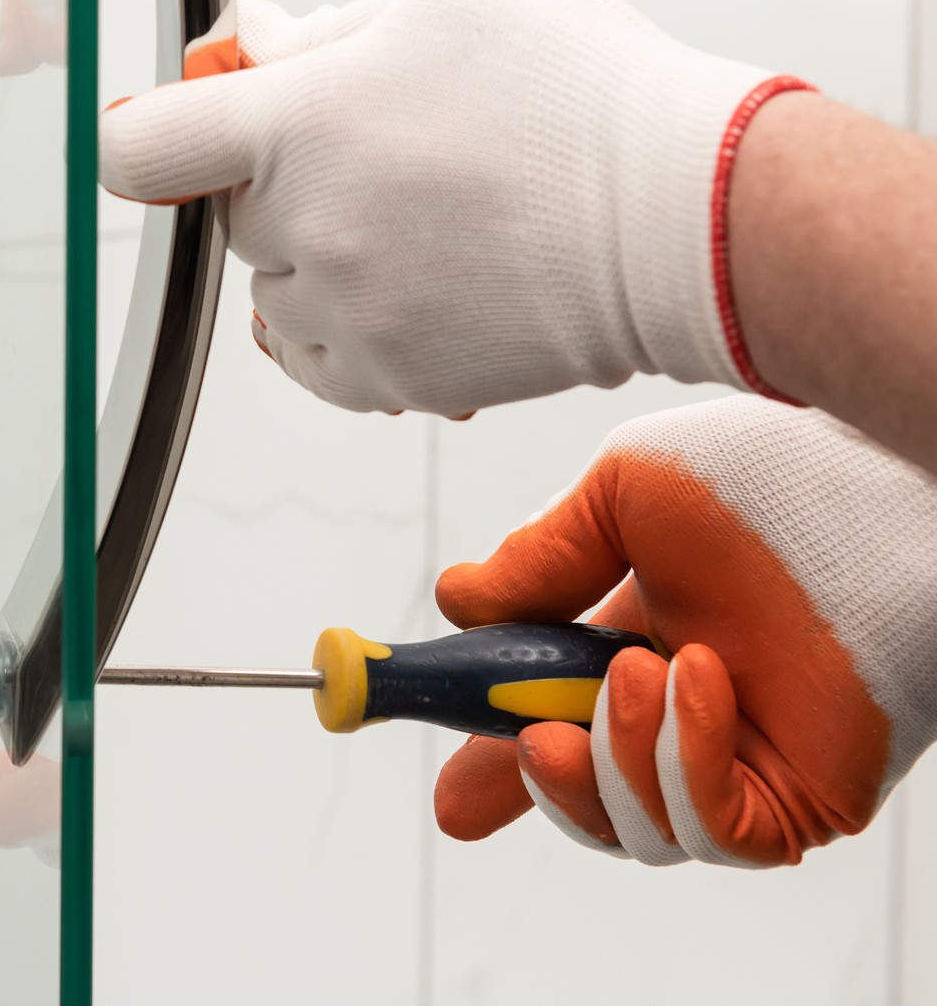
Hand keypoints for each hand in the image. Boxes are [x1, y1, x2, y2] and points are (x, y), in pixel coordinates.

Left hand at [97, 0, 807, 415]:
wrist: (691, 219)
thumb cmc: (576, 92)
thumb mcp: (442, 4)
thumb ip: (318, 31)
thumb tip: (244, 42)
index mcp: (294, 126)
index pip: (140, 151)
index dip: (147, 137)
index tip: (178, 133)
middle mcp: (301, 232)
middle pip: (227, 217)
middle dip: (277, 182)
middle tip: (381, 151)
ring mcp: (345, 317)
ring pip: (275, 291)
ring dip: (317, 258)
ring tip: (425, 218)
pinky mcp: (391, 380)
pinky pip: (320, 359)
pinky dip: (347, 325)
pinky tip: (420, 281)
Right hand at [432, 396, 936, 866]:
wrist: (871, 490)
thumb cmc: (767, 477)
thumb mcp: (623, 501)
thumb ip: (541, 560)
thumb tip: (457, 602)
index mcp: (644, 647)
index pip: (558, 723)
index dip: (494, 756)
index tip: (439, 765)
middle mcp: (691, 718)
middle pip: (590, 798)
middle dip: (535, 790)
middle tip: (515, 747)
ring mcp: (744, 764)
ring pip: (640, 827)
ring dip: (611, 755)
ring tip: (634, 668)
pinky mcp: (799, 799)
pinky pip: (714, 831)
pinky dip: (682, 765)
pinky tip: (691, 680)